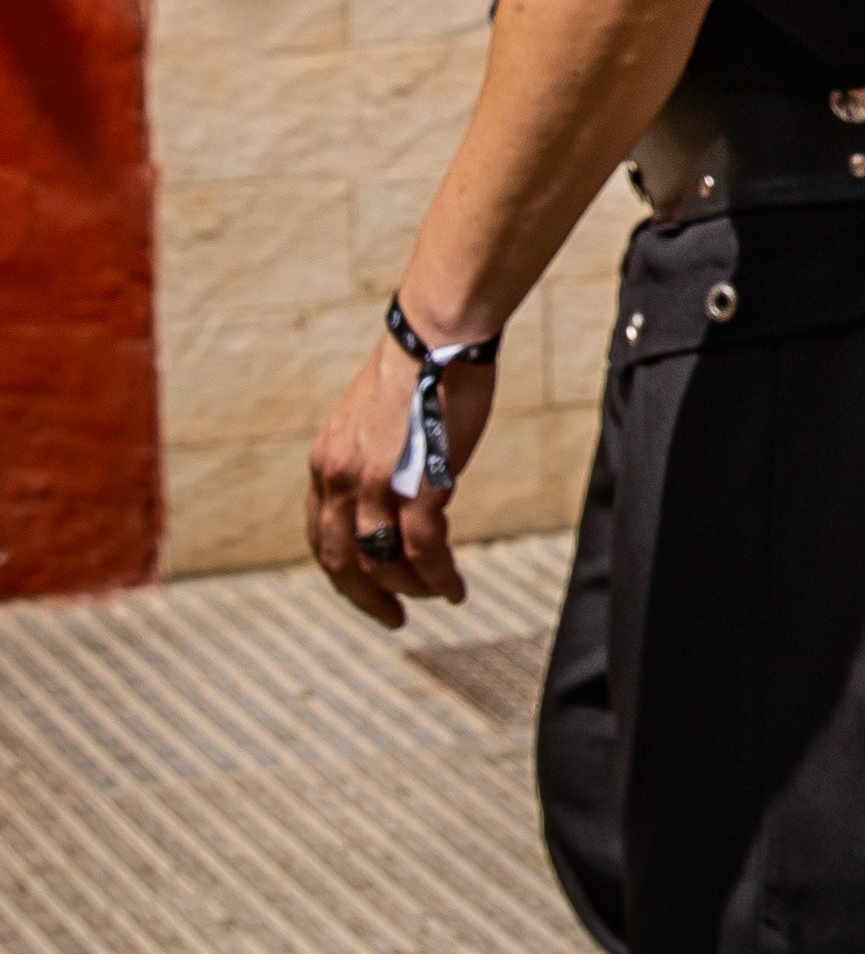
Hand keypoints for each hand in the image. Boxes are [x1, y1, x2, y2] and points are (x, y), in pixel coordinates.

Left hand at [305, 317, 494, 627]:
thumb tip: (396, 485)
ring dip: (412, 587)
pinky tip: (455, 588)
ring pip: (383, 561)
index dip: (342, 572)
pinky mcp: (414, 485)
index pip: (321, 537)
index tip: (368, 590)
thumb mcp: (375, 422)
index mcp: (325, 464)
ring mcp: (373, 485)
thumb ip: (374, 460)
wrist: (438, 338)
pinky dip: (439, 577)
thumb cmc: (420, 370)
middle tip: (394, 616)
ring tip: (439, 594)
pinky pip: (424, 550)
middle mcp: (337, 479)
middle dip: (368, 596)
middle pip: (342, 561)